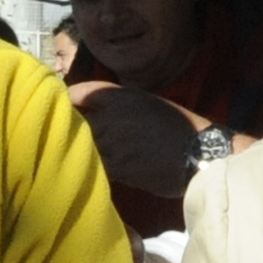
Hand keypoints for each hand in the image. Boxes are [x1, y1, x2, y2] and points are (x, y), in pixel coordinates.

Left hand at [69, 80, 210, 198]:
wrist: (198, 154)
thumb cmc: (176, 125)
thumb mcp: (145, 100)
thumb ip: (114, 101)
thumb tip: (81, 101)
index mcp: (118, 96)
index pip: (77, 93)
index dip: (68, 101)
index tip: (64, 108)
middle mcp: (111, 117)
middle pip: (75, 123)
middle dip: (71, 129)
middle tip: (70, 135)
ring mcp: (112, 144)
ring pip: (83, 147)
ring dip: (82, 151)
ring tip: (82, 155)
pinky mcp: (117, 168)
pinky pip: (96, 166)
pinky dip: (95, 168)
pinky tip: (101, 169)